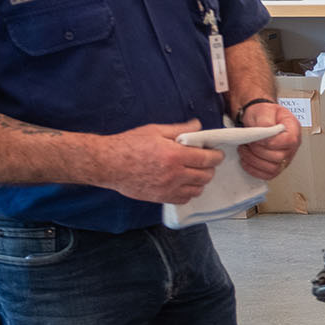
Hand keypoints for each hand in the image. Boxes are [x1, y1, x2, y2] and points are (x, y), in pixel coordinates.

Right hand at [99, 120, 222, 203]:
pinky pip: (184, 199)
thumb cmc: (128, 145)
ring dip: (200, 181)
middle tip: (204, 161)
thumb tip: (197, 126)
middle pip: (206, 175)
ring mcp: (168, 188)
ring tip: (194, 173)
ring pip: (197, 189)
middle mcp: (174, 174)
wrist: (108, 164)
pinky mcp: (161, 198)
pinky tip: (184, 184)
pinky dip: (188, 192)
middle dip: (209, 168)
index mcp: (175, 155)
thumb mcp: (155, 131)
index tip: (216, 154)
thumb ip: (179, 129)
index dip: (216, 156)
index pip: (207, 159)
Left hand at [235, 101, 303, 179]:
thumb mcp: (264, 110)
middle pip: (279, 157)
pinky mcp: (275, 166)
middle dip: (258, 150)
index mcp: (293, 130)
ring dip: (254, 160)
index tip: (259, 138)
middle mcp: (291, 147)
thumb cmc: (263, 114)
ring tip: (245, 149)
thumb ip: (265, 120)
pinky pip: (267, 175)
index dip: (272, 142)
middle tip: (249, 142)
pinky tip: (246, 160)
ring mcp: (285, 158)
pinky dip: (253, 169)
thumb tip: (266, 130)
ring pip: (272, 168)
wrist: (257, 119)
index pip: (289, 141)